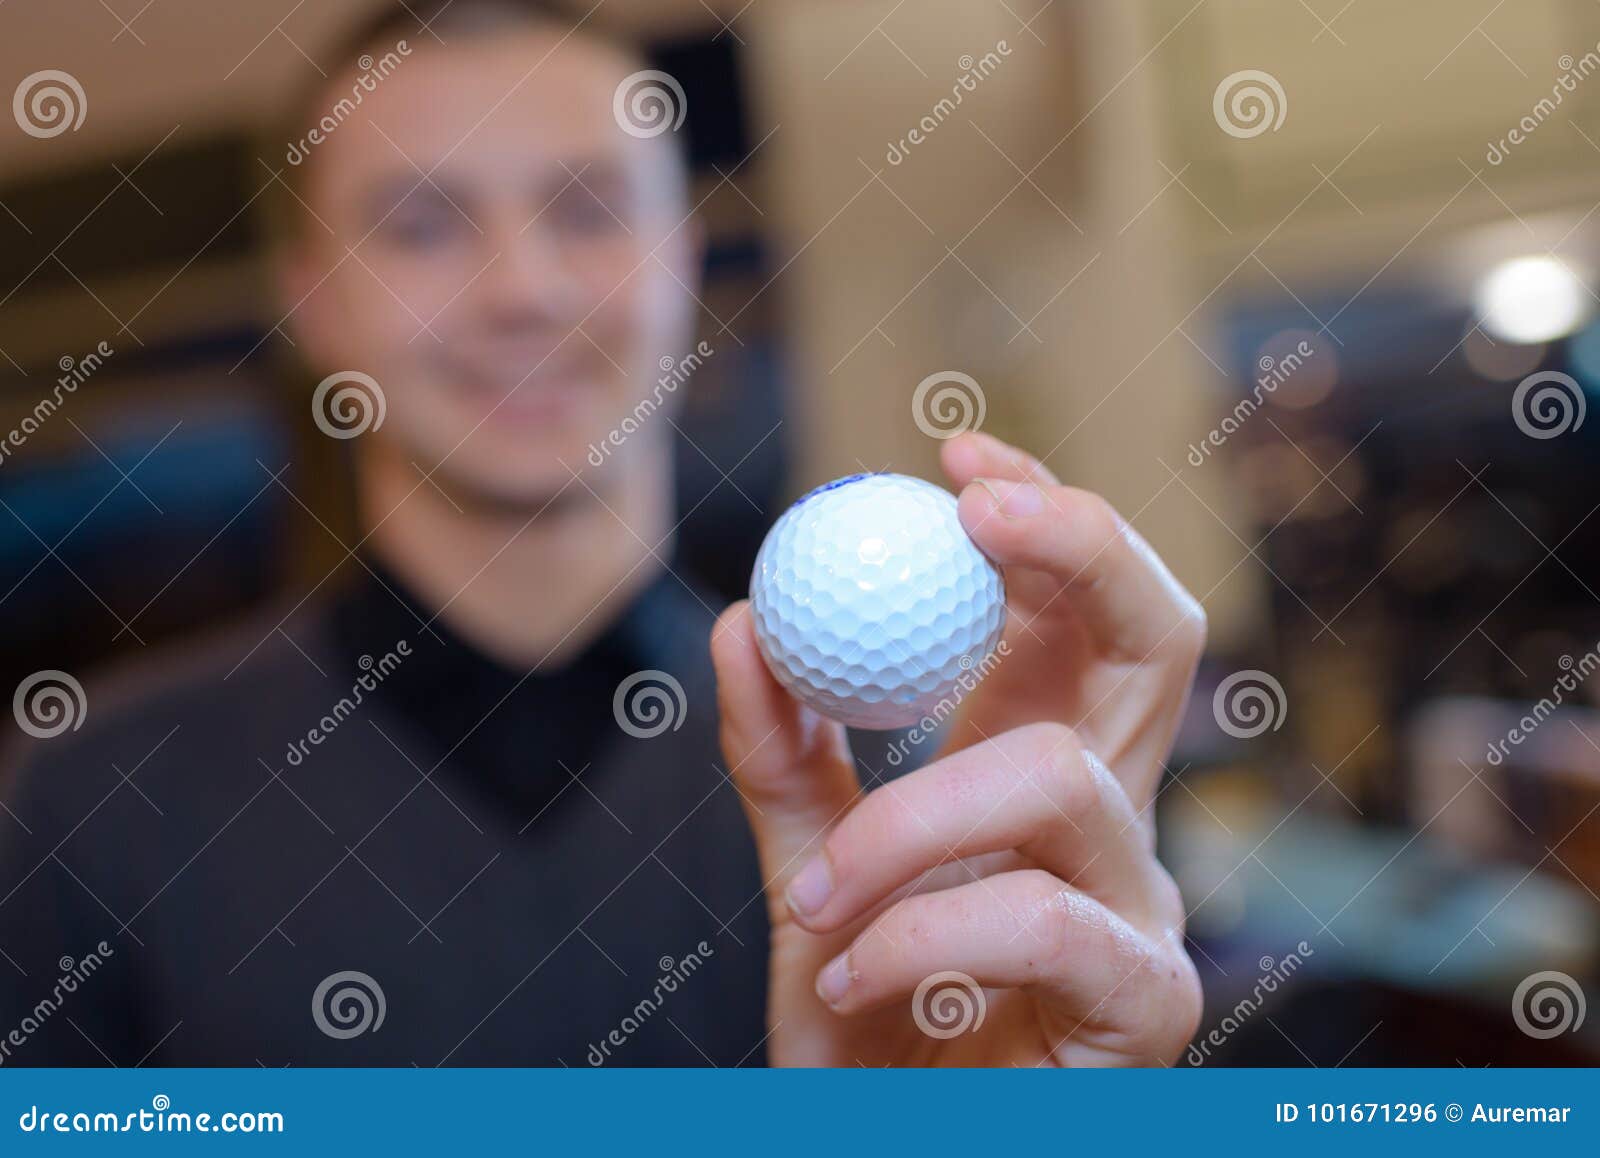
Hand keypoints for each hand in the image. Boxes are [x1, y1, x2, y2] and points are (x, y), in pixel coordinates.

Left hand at [711, 432, 1205, 1065]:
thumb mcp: (809, 873)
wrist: (887, 1148)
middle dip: (1082, 544)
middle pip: (1161, 635)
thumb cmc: (866, 1021)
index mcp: (1038, 763)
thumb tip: (744, 620)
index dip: (1040, 511)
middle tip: (974, 509)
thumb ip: (781, 757)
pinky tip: (851, 980)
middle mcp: (1110, 817)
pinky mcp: (1148, 1003)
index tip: (951, 454)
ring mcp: (1141, 905)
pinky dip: (919, 933)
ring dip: (905, 819)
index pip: (1077, 604)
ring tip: (818, 900)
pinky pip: (1039, 918)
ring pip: (1058, 777)